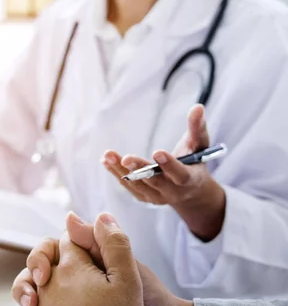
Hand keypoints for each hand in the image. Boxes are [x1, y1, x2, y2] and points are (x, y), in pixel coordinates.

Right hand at [12, 213, 194, 305]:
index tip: (42, 275)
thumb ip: (103, 243)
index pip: (49, 251)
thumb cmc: (152, 304)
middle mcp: (71, 285)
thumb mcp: (129, 271)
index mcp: (84, 264)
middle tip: (32, 304)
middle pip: (32, 279)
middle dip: (24, 288)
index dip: (39, 258)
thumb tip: (70, 216)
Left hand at [102, 104, 225, 240]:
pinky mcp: (144, 198)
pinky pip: (129, 186)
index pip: (180, 174)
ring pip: (138, 185)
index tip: (157, 151)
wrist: (190, 191)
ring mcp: (157, 197)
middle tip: (126, 158)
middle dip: (140, 169)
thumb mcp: (199, 145)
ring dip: (121, 170)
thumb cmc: (195, 161)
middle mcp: (173, 192)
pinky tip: (105, 161)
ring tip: (108, 155)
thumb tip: (197, 107)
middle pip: (154, 181)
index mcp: (190, 179)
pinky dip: (116, 174)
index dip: (169, 164)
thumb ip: (197, 127)